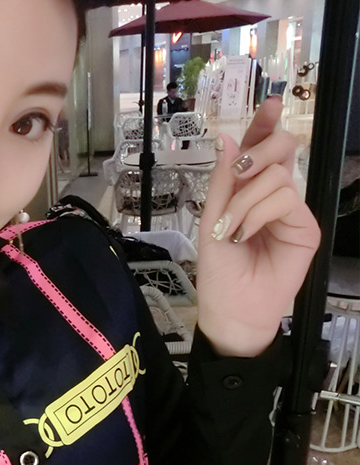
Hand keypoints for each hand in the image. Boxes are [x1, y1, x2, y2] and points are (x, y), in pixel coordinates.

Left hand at [196, 97, 320, 356]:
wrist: (232, 309)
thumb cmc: (219, 273)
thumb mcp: (210, 223)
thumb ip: (222, 183)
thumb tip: (228, 138)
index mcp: (248, 193)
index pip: (260, 152)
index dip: (264, 126)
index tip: (270, 104)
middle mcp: (272, 197)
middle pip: (281, 150)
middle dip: (261, 150)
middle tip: (242, 172)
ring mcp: (290, 211)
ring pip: (278, 176)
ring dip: (246, 200)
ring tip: (231, 229)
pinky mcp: (304, 227)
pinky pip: (286, 198)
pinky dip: (259, 212)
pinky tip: (244, 233)